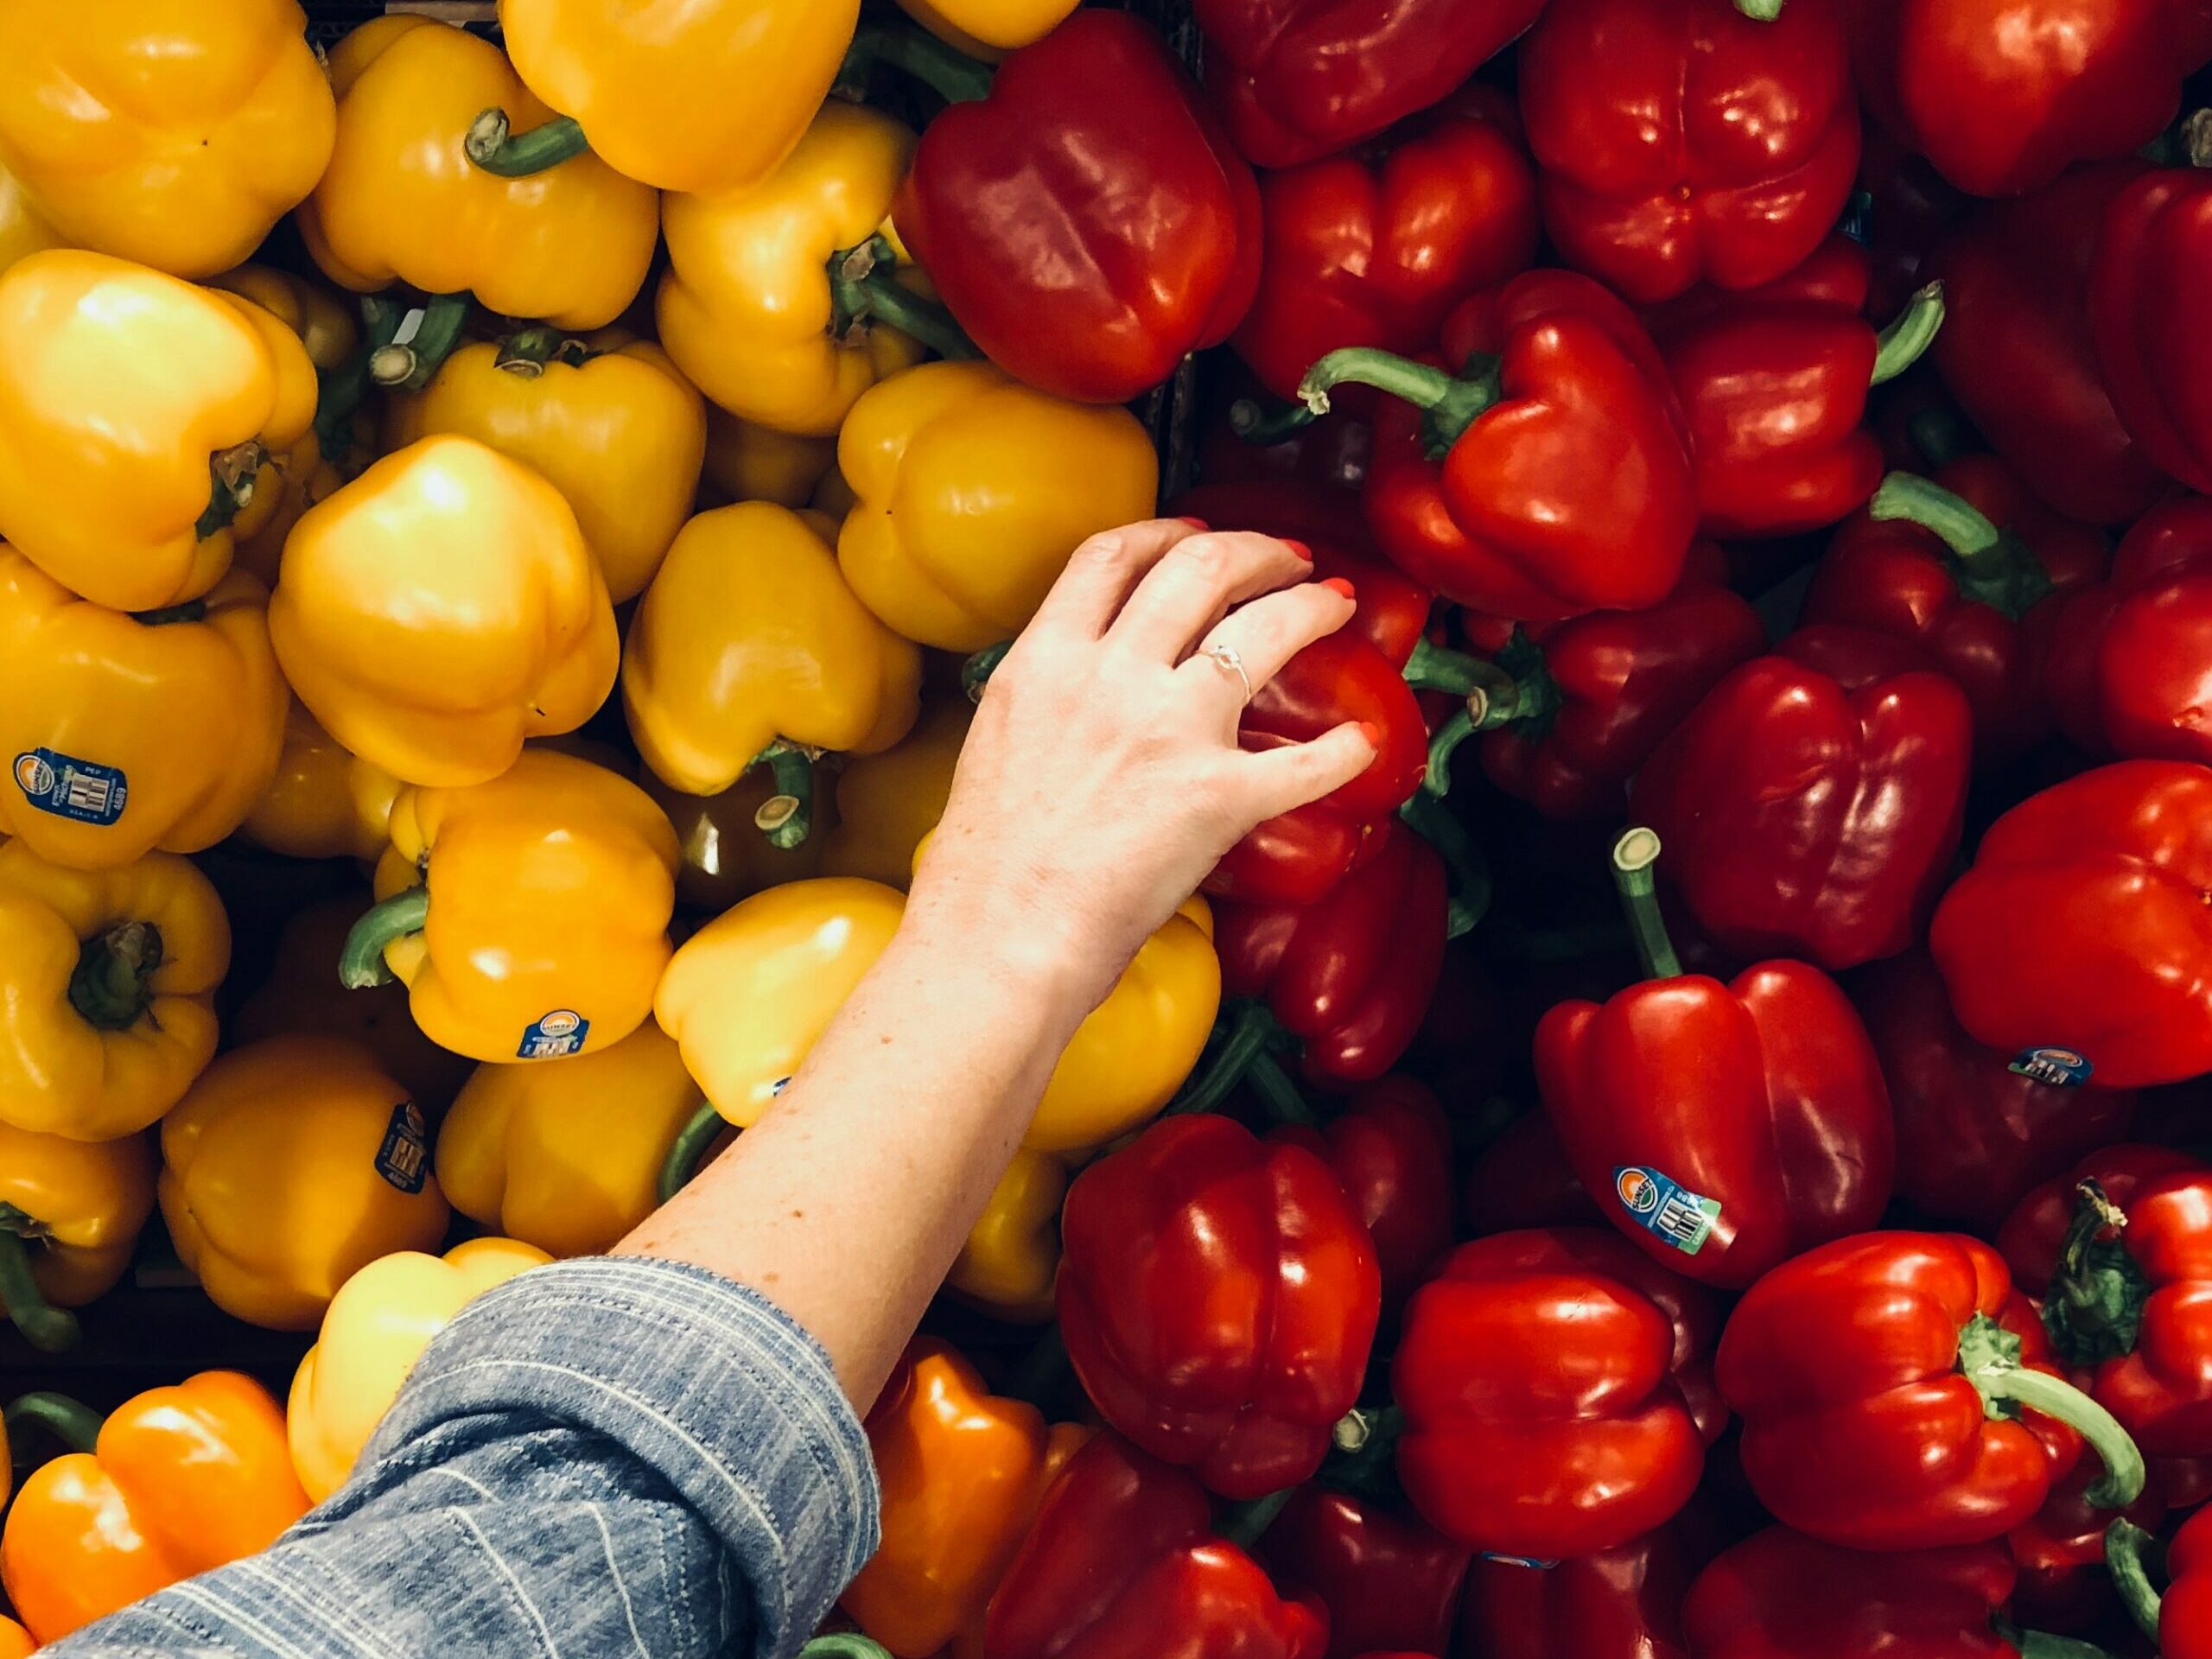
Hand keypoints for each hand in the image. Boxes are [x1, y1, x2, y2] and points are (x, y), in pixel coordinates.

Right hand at [910, 517, 1376, 1014]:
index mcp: (1046, 660)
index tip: (1199, 532)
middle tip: (1289, 559)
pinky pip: (1305, 762)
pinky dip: (1344, 752)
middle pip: (1200, 568)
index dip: (1167, 531)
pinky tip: (1365, 742)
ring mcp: (1169, 729)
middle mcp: (1111, 676)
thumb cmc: (988, 863)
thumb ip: (1047, 694)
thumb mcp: (999, 739)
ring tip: (1336, 603)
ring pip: (1264, 628)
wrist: (1000, 933)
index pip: (1111, 557)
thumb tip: (1081, 686)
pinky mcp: (1218, 795)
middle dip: (1258, 551)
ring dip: (1312, 606)